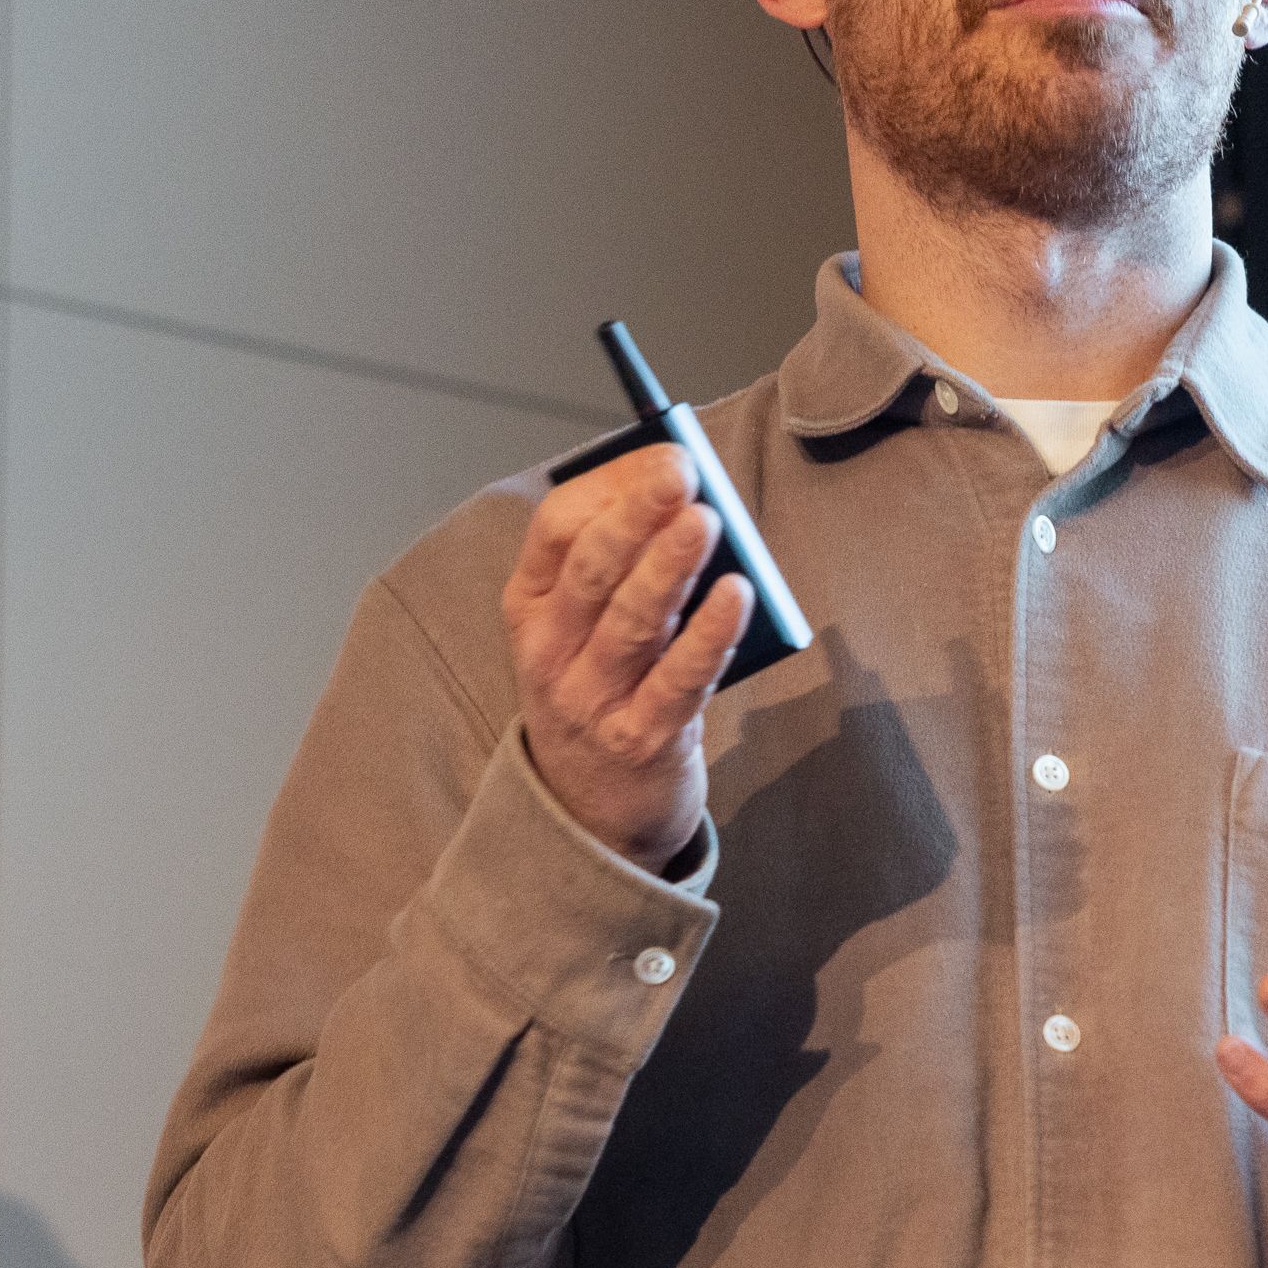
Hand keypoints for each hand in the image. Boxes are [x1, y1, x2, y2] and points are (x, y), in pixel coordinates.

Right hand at [503, 443, 751, 867]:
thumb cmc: (598, 692)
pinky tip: (737, 594)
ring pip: (632, 620)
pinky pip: (680, 680)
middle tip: (680, 470)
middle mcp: (551, 651)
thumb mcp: (580, 629)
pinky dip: (710, 634)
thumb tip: (688, 503)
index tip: (660, 455)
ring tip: (705, 520)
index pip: (555, 530)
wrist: (590, 812)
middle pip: (591, 569)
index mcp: (531, 607)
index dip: (608, 487)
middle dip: (636, 514)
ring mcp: (592, 699)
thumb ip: (621, 568)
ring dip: (670, 566)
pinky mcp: (643, 740)